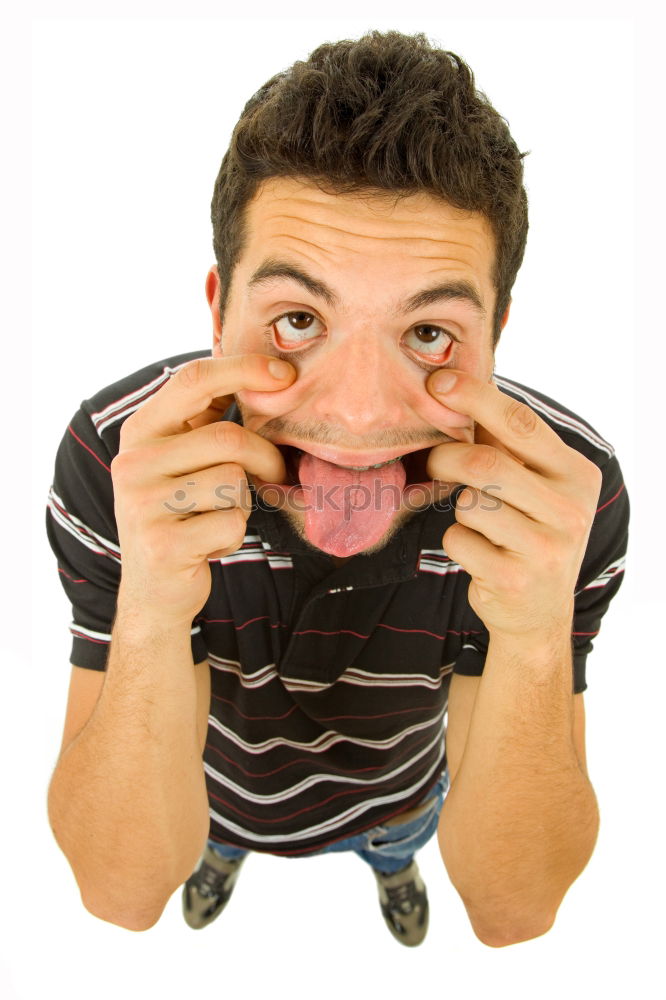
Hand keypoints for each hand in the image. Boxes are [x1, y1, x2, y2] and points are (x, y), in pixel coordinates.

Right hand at [111, 354, 295, 627]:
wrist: (154, 589)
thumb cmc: (183, 514)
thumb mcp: (184, 460)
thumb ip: (208, 422)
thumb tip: (269, 377)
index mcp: (141, 431)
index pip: (193, 380)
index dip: (243, 370)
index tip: (286, 375)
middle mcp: (133, 461)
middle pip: (228, 438)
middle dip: (266, 459)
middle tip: (275, 477)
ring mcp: (143, 503)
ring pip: (233, 481)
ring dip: (244, 503)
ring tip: (219, 517)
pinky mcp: (162, 543)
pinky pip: (231, 522)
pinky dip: (234, 535)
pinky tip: (210, 544)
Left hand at [425, 370, 602, 643]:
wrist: (537, 611)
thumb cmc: (527, 532)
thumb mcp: (535, 487)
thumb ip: (507, 447)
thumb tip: (454, 392)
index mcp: (576, 474)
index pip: (521, 423)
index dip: (475, 398)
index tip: (438, 383)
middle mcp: (570, 508)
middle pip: (486, 463)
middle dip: (446, 457)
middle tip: (432, 461)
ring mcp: (546, 547)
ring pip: (471, 503)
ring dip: (457, 507)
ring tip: (476, 521)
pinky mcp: (515, 578)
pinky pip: (459, 539)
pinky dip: (456, 541)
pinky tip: (478, 552)